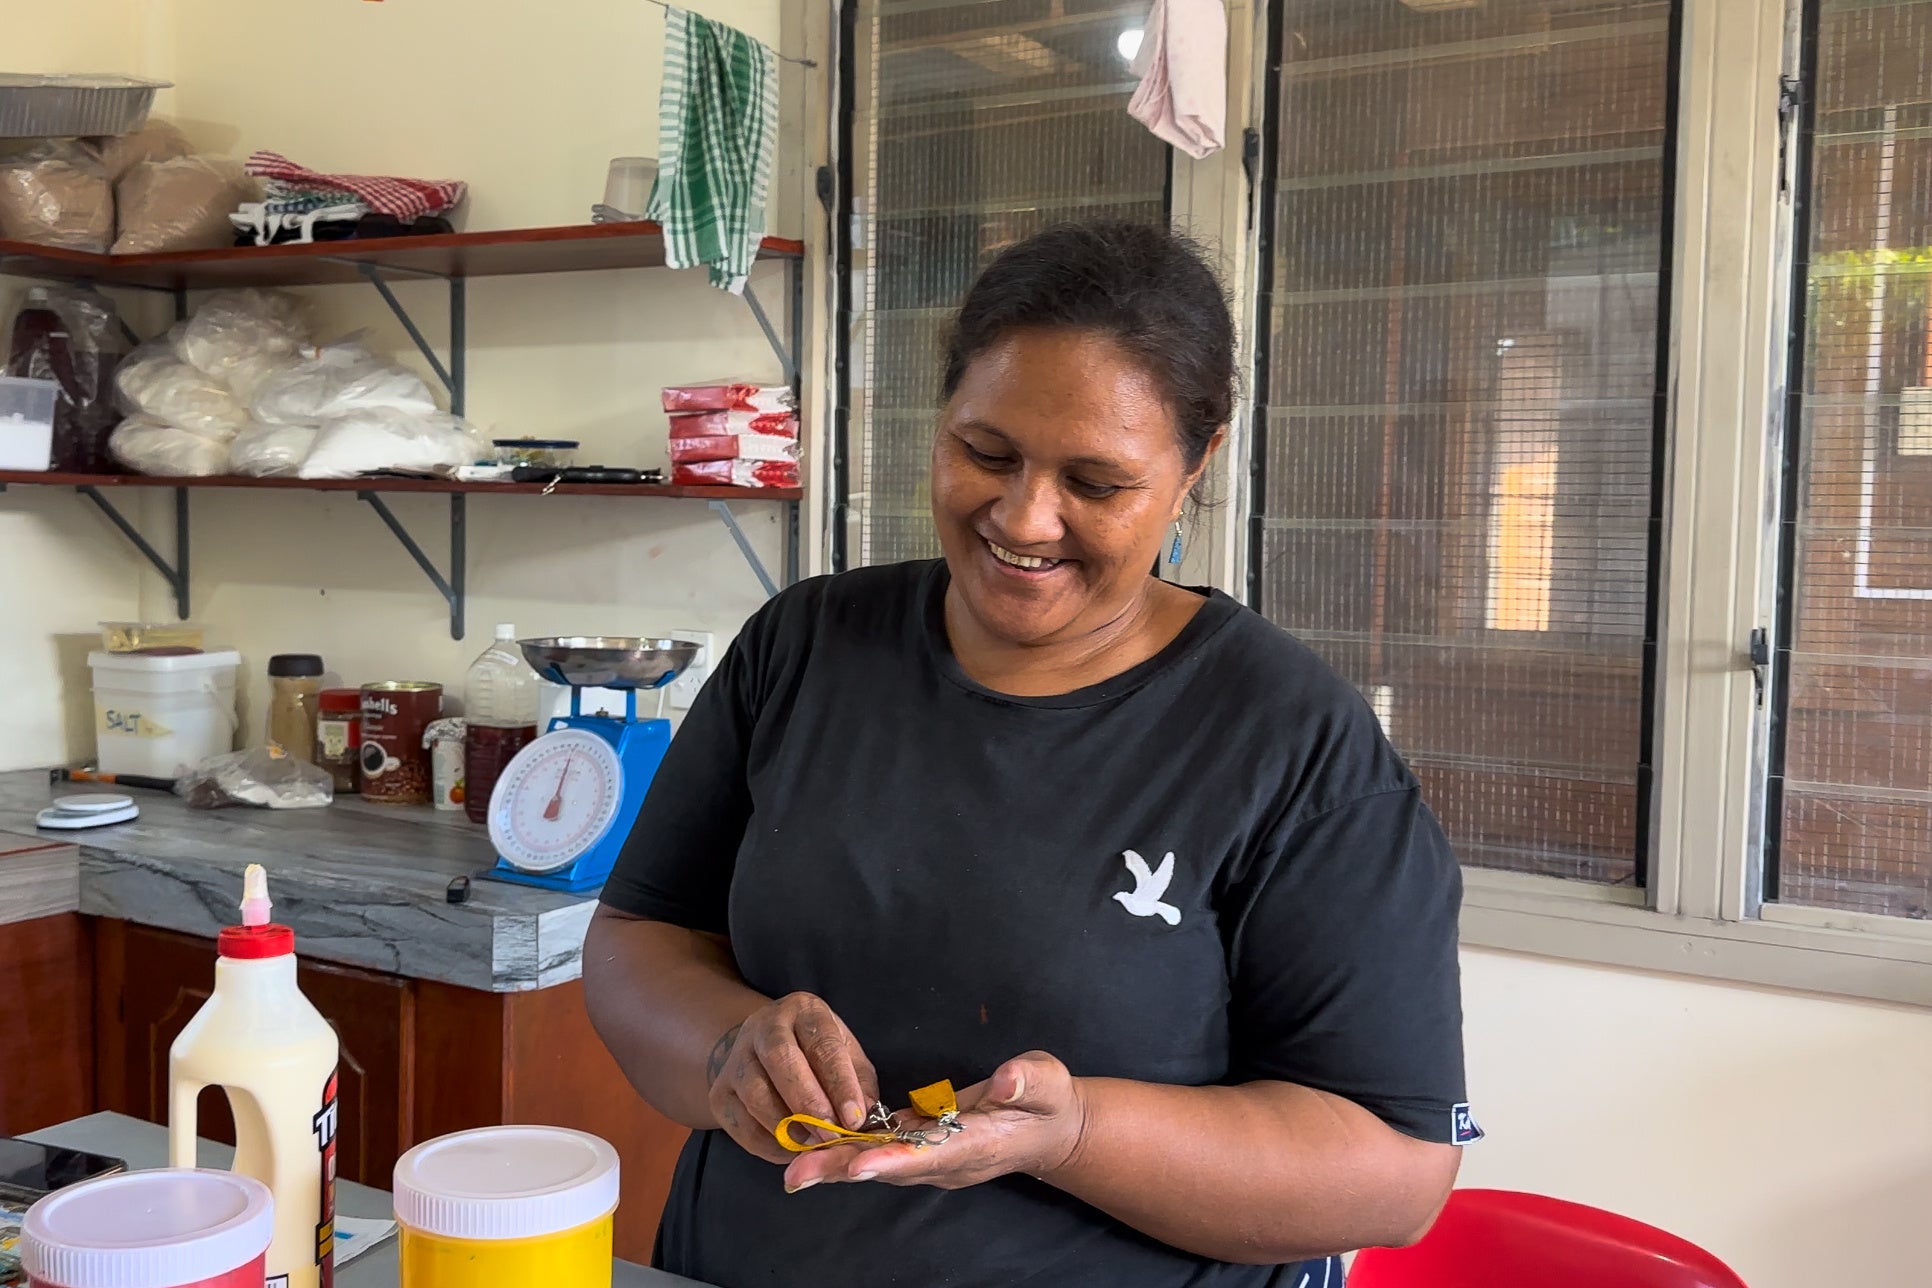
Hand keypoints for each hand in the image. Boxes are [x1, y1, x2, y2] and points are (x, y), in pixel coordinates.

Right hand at [706, 992, 880, 1165]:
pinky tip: (791, 1150)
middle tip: (831, 1134)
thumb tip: (865, 1117)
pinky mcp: (719, 1092)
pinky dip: (767, 1144)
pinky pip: (739, 1123)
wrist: (761, 1051)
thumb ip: (860, 1084)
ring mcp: (736, 1058)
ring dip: (787, 1126)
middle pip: (781, 1060)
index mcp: (803, 1011)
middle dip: (809, 1103)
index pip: (822, 1043)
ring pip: (755, 1093)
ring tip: (813, 1145)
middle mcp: (764, 1027)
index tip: (854, 1118)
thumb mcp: (846, 1055)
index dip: (840, 1083)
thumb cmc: (816, 1054)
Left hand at [781, 1051, 1086, 1193]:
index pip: (929, 1155)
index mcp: (975, 1144)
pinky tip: (815, 1146)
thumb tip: (1007, 1078)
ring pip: (878, 1163)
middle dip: (843, 1170)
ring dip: (836, 1165)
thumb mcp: (1046, 1083)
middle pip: (889, 1167)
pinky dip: (848, 1153)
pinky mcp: (923, 1147)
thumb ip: (1028, 1081)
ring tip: (792, 1166)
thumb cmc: (1048, 1102)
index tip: (858, 1166)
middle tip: (795, 1174)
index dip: (892, 1160)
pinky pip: (880, 1153)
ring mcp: (933, 1159)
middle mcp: (947, 1161)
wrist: (1050, 1132)